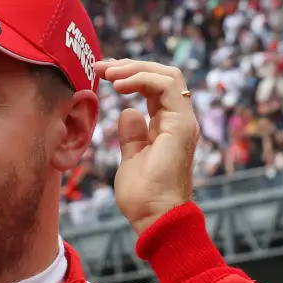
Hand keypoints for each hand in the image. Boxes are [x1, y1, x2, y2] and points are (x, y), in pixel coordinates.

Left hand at [96, 59, 199, 234]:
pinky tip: (119, 85)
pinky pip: (168, 87)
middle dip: (129, 66)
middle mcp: (178, 120)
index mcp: (167, 125)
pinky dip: (142, 79)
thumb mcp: (130, 157)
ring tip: (107, 73)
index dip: (128, 75)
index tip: (100, 74)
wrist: (154, 217)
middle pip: (162, 75)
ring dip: (134, 69)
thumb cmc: (142, 195)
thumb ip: (131, 134)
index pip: (153, 87)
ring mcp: (183, 121)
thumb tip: (127, 112)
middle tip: (100, 66)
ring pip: (168, 75)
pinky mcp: (182, 125)